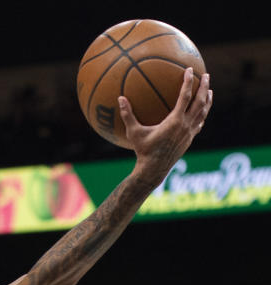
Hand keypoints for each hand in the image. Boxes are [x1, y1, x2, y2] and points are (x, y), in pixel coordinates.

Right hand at [121, 67, 211, 181]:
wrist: (154, 169)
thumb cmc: (143, 150)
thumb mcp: (133, 132)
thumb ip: (128, 115)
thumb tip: (120, 98)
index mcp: (175, 121)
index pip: (185, 96)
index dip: (188, 82)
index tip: (189, 70)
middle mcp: (186, 125)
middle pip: (200, 102)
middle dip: (204, 87)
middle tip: (206, 75)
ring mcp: (190, 133)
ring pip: (203, 112)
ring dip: (208, 100)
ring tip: (210, 91)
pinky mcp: (190, 139)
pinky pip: (200, 123)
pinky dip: (203, 114)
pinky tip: (202, 111)